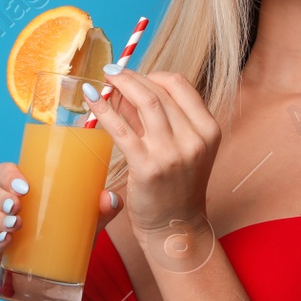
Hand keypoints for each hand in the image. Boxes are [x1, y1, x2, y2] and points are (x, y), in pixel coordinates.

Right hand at [0, 160, 123, 282]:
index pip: (5, 173)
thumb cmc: (63, 242)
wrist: (49, 281)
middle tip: (18, 206)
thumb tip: (112, 198)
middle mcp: (1, 206)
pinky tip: (4, 242)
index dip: (9, 175)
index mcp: (19, 192)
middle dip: (3, 197)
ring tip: (15, 226)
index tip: (25, 186)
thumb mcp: (82, 226)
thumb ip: (98, 211)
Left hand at [81, 69, 220, 238]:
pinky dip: (104, 109)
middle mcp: (195, 139)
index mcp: (209, 130)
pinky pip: (122, 129)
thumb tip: (125, 90)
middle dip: (132, 77)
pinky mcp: (148, 167)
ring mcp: (173, 153)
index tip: (135, 75)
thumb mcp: (180, 148)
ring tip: (104, 80)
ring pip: (145, 102)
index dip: (154, 74)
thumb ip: (156, 119)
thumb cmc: (176, 186)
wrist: (175, 227)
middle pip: (161, 91)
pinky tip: (92, 98)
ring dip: (121, 85)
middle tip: (112, 72)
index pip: (181, 85)